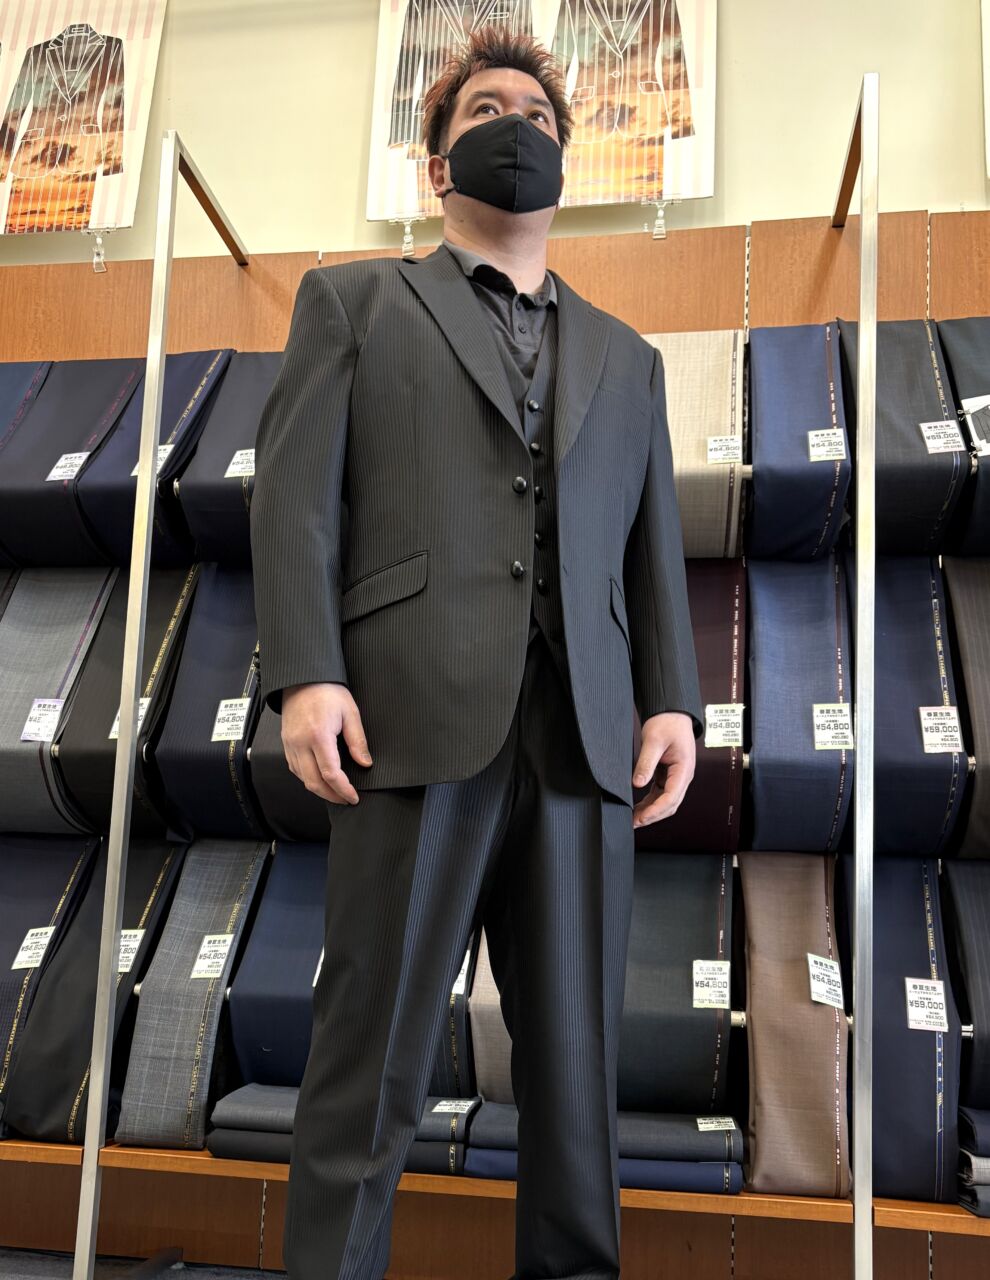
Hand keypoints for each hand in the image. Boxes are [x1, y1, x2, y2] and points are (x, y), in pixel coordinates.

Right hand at [281, 682, 372, 804]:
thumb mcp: (350, 712)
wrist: (302, 678)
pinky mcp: (286, 743)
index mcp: (319, 735)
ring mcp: (290, 744)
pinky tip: (318, 778)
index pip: (331, 773)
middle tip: (345, 799)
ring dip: (318, 789)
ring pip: (302, 778)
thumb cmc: (326, 691)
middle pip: (313, 782)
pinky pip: (294, 768)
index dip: (343, 790)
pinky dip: (307, 778)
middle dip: (331, 796)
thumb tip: (364, 763)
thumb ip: (358, 740)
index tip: (353, 797)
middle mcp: (301, 743)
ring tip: (334, 792)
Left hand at [631, 711, 695, 827]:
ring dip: (651, 811)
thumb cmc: (667, 723)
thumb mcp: (653, 741)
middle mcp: (682, 776)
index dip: (656, 810)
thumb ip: (645, 763)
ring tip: (633, 819)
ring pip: (665, 802)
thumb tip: (638, 783)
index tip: (642, 818)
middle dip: (653, 816)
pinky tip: (638, 807)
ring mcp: (676, 777)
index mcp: (684, 769)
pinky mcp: (668, 776)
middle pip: (670, 805)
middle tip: (634, 823)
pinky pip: (660, 794)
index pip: (671, 797)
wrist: (671, 714)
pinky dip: (650, 803)